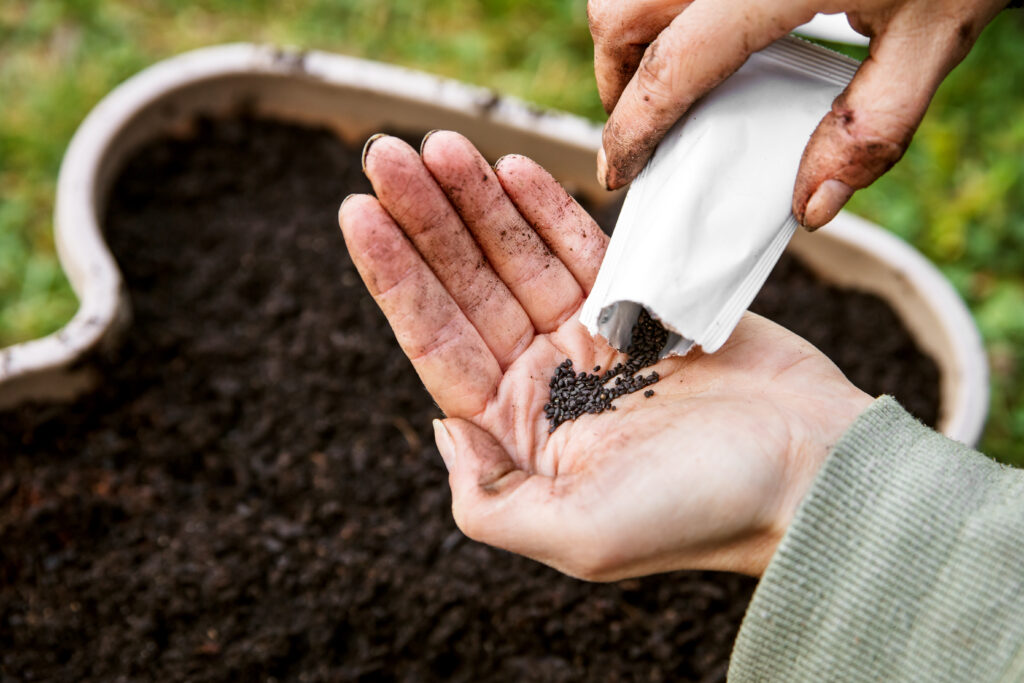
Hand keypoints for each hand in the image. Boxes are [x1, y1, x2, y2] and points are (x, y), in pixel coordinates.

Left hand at [339, 131, 871, 578]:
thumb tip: (439, 430)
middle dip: (426, 222)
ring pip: (518, 256)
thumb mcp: (577, 539)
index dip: (395, 279)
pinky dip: (546, 208)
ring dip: (477, 200)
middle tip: (384, 154)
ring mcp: (594, 339)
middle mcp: (549, 382)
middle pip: (469, 287)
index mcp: (522, 434)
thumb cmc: (702, 515)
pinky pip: (583, 246)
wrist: (813, 474)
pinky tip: (509, 168)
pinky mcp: (644, 304)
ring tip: (437, 145)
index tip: (358, 213)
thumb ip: (488, 501)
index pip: (439, 345)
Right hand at [589, 0, 1004, 227]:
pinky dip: (659, 0)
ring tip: (663, 68)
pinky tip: (693, 20)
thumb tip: (812, 203)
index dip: (634, 130)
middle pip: (622, 14)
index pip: (670, 69)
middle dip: (617, 76)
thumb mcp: (936, 35)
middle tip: (642, 121)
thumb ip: (870, 126)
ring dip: (631, 29)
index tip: (623, 170)